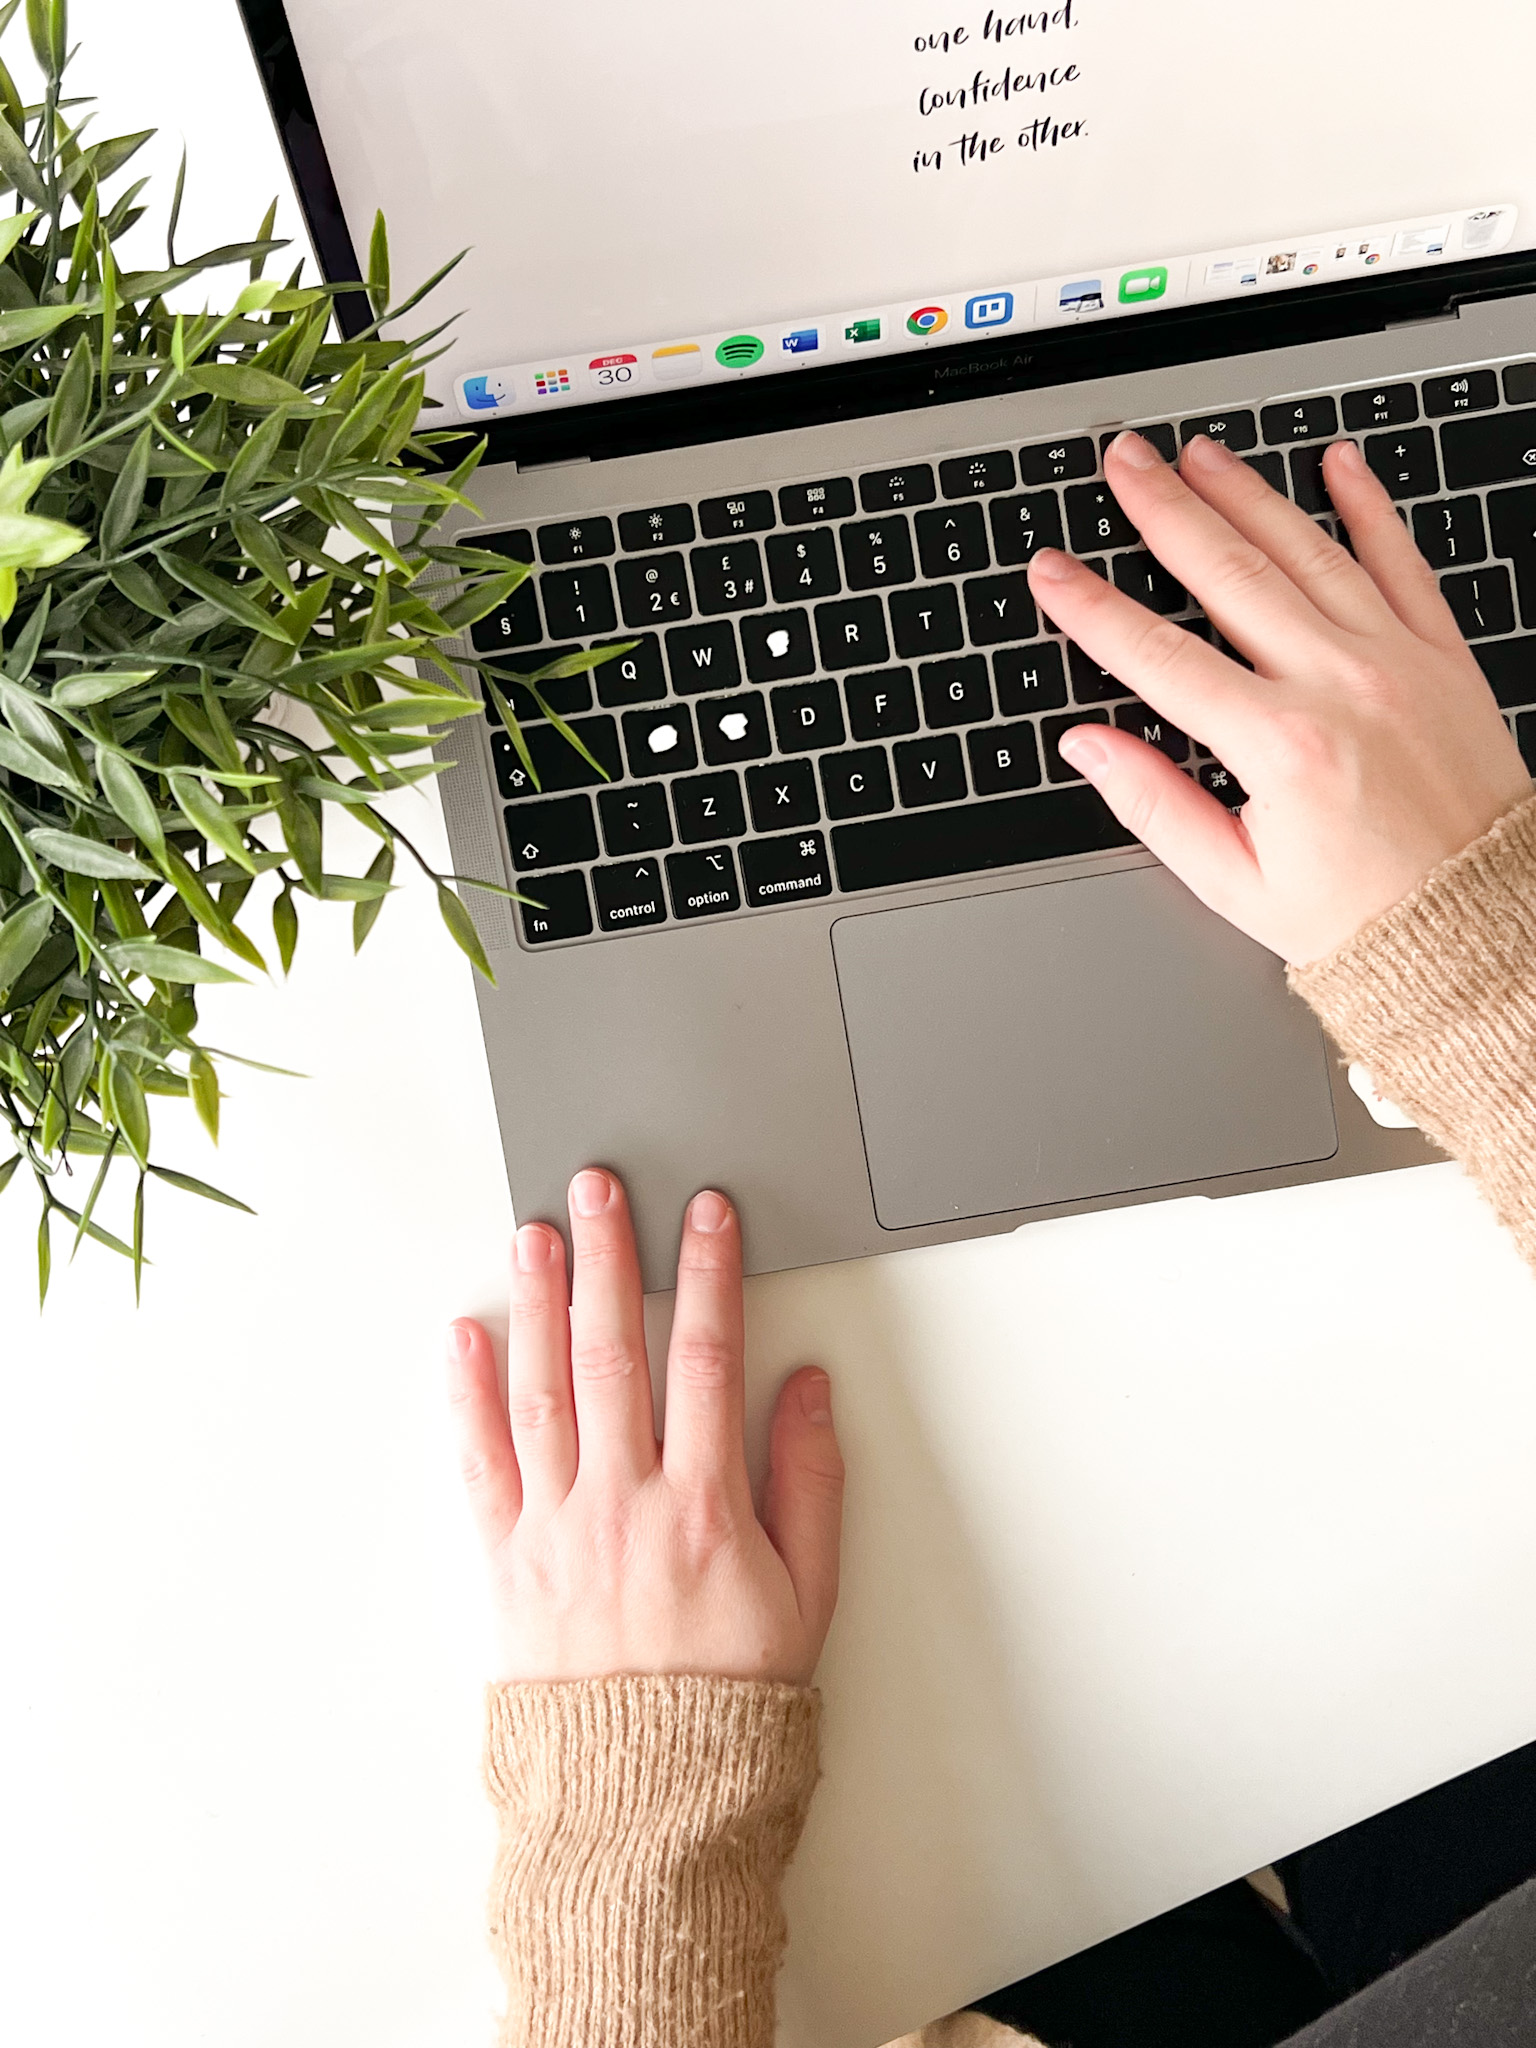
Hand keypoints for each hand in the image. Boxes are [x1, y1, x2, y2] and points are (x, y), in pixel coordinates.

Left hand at [447, 1170, 843, 1686]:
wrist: (644, 1798)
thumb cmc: (731, 1697)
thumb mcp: (808, 1594)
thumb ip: (810, 1481)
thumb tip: (808, 1386)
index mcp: (704, 1506)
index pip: (708, 1359)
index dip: (710, 1274)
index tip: (706, 1213)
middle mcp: (623, 1502)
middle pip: (614, 1351)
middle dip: (608, 1257)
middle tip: (597, 1187)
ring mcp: (556, 1527)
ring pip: (543, 1389)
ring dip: (536, 1303)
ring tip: (533, 1234)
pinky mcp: (505, 1559)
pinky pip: (480, 1464)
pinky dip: (467, 1396)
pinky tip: (463, 1338)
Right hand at [1028, 431, 1531, 963]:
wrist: (1481, 929)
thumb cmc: (1363, 917)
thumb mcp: (1237, 884)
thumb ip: (1156, 807)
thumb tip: (1089, 747)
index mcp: (1281, 748)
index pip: (1159, 659)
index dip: (1094, 609)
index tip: (1052, 571)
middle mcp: (1339, 687)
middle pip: (1230, 577)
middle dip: (1166, 510)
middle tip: (1124, 462)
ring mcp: (1397, 662)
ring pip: (1307, 552)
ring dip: (1247, 493)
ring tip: (1198, 453)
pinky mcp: (1444, 658)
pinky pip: (1403, 562)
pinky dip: (1370, 507)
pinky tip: (1338, 464)